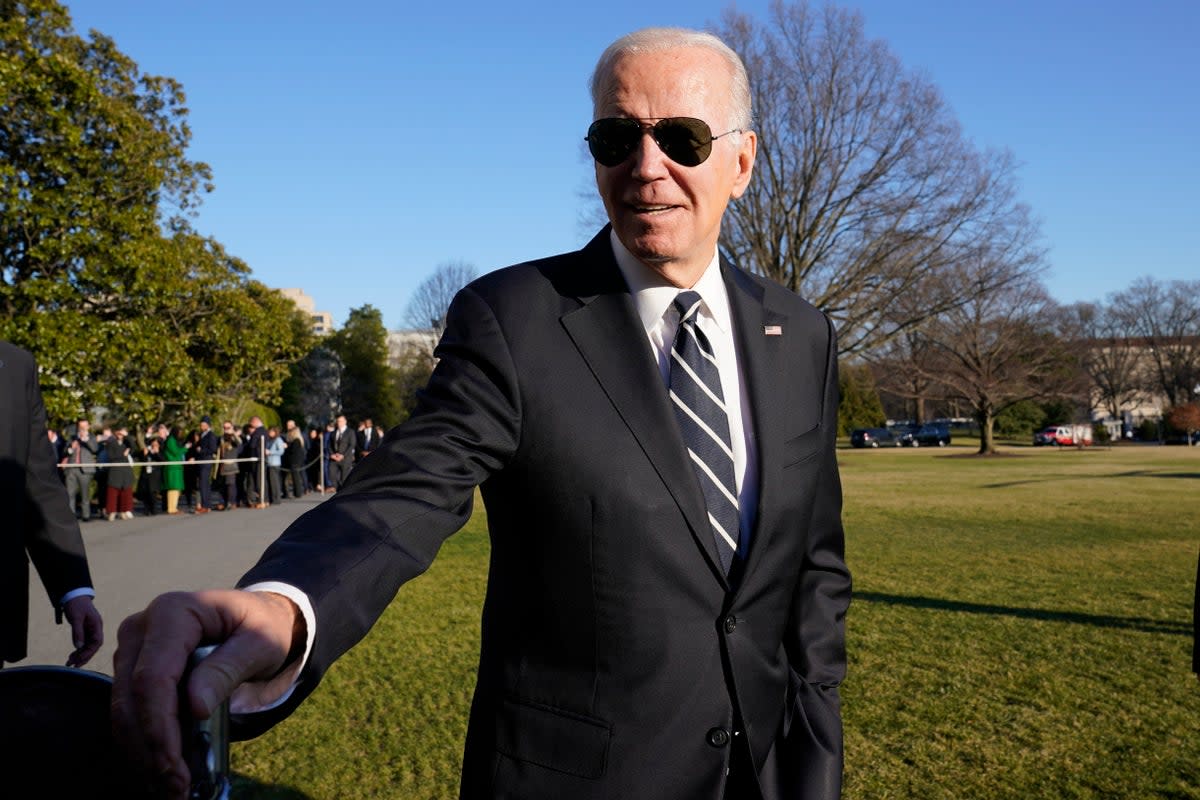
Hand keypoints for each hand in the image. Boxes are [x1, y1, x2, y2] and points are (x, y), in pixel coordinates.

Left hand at [62, 595, 102, 666]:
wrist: (74, 595)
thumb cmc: (76, 604)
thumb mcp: (76, 618)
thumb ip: (78, 632)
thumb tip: (78, 647)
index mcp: (97, 625)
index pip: (97, 642)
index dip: (89, 652)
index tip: (80, 660)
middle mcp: (95, 629)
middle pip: (93, 647)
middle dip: (84, 657)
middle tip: (74, 665)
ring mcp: (90, 630)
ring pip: (87, 646)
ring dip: (79, 655)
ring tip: (69, 663)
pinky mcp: (84, 630)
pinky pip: (83, 643)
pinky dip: (78, 650)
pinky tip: (71, 656)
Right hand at [111, 589, 299, 798]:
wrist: (255, 616)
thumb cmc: (261, 626)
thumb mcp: (260, 643)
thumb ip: (228, 669)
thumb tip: (194, 706)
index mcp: (173, 613)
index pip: (153, 678)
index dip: (159, 727)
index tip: (174, 767)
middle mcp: (142, 628)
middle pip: (131, 698)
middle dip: (149, 749)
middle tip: (174, 789)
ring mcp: (132, 648)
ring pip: (123, 710)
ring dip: (142, 754)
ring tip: (171, 788)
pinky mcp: (132, 669)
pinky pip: (129, 711)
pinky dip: (144, 743)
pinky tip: (163, 770)